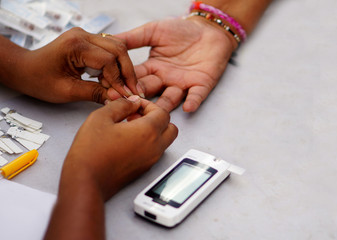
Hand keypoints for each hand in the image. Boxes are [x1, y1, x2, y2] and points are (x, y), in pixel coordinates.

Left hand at [15, 28, 138, 103]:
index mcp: (75, 45)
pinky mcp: (88, 41)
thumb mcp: (68, 91)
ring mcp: (85, 36)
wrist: (25, 70)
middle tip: (133, 90)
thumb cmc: (39, 79)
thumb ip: (95, 93)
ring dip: (123, 68)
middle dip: (127, 72)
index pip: (108, 60)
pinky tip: (113, 80)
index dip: (119, 79)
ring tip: (124, 87)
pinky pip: (109, 50)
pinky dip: (115, 65)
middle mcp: (82, 35)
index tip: (125, 95)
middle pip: (118, 49)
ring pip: (117, 47)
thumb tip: (118, 98)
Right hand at [61, 96, 177, 198]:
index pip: (163, 112)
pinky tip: (128, 140)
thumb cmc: (91, 152)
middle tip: (137, 115)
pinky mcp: (144, 169)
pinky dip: (149, 143)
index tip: (134, 105)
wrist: (86, 181)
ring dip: (154, 131)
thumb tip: (132, 102)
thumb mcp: (101, 117)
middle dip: (157, 118)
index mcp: (148, 132)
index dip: (149, 105)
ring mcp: (151, 160)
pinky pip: (155, 152)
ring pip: (165, 140)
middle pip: (170, 127)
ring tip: (130, 128)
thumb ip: (121, 105)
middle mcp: (155, 147)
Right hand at [114, 17, 236, 111]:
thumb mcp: (153, 31)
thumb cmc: (182, 30)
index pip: (133, 78)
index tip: (110, 88)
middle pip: (148, 93)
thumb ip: (133, 38)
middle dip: (137, 99)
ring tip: (153, 114)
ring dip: (161, 108)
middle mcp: (165, 80)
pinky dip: (192, 102)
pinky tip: (187, 107)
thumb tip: (109, 40)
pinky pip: (196, 96)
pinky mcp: (200, 86)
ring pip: (169, 100)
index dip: (123, 83)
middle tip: (126, 104)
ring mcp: (182, 85)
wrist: (208, 29)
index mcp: (152, 68)